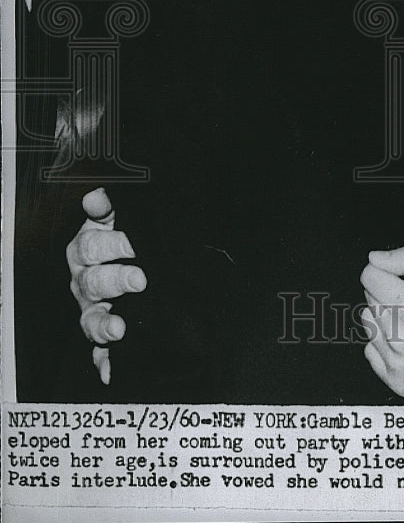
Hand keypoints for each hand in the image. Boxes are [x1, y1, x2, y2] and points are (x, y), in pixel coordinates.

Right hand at [66, 188, 146, 384]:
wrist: (151, 263)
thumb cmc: (133, 237)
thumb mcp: (125, 216)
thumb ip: (111, 207)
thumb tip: (97, 197)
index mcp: (90, 247)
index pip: (92, 244)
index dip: (111, 244)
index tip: (132, 244)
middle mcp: (87, 279)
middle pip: (93, 281)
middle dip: (116, 280)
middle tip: (141, 280)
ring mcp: (92, 309)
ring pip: (91, 319)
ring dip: (105, 325)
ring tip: (120, 328)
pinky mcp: (101, 334)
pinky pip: (99, 352)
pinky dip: (104, 362)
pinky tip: (109, 371)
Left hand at [360, 247, 403, 404]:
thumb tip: (374, 258)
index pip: (369, 277)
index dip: (386, 273)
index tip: (401, 279)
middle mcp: (396, 336)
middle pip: (369, 298)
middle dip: (388, 295)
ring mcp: (394, 362)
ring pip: (369, 324)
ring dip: (385, 319)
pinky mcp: (395, 381)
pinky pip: (371, 351)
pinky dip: (385, 345)